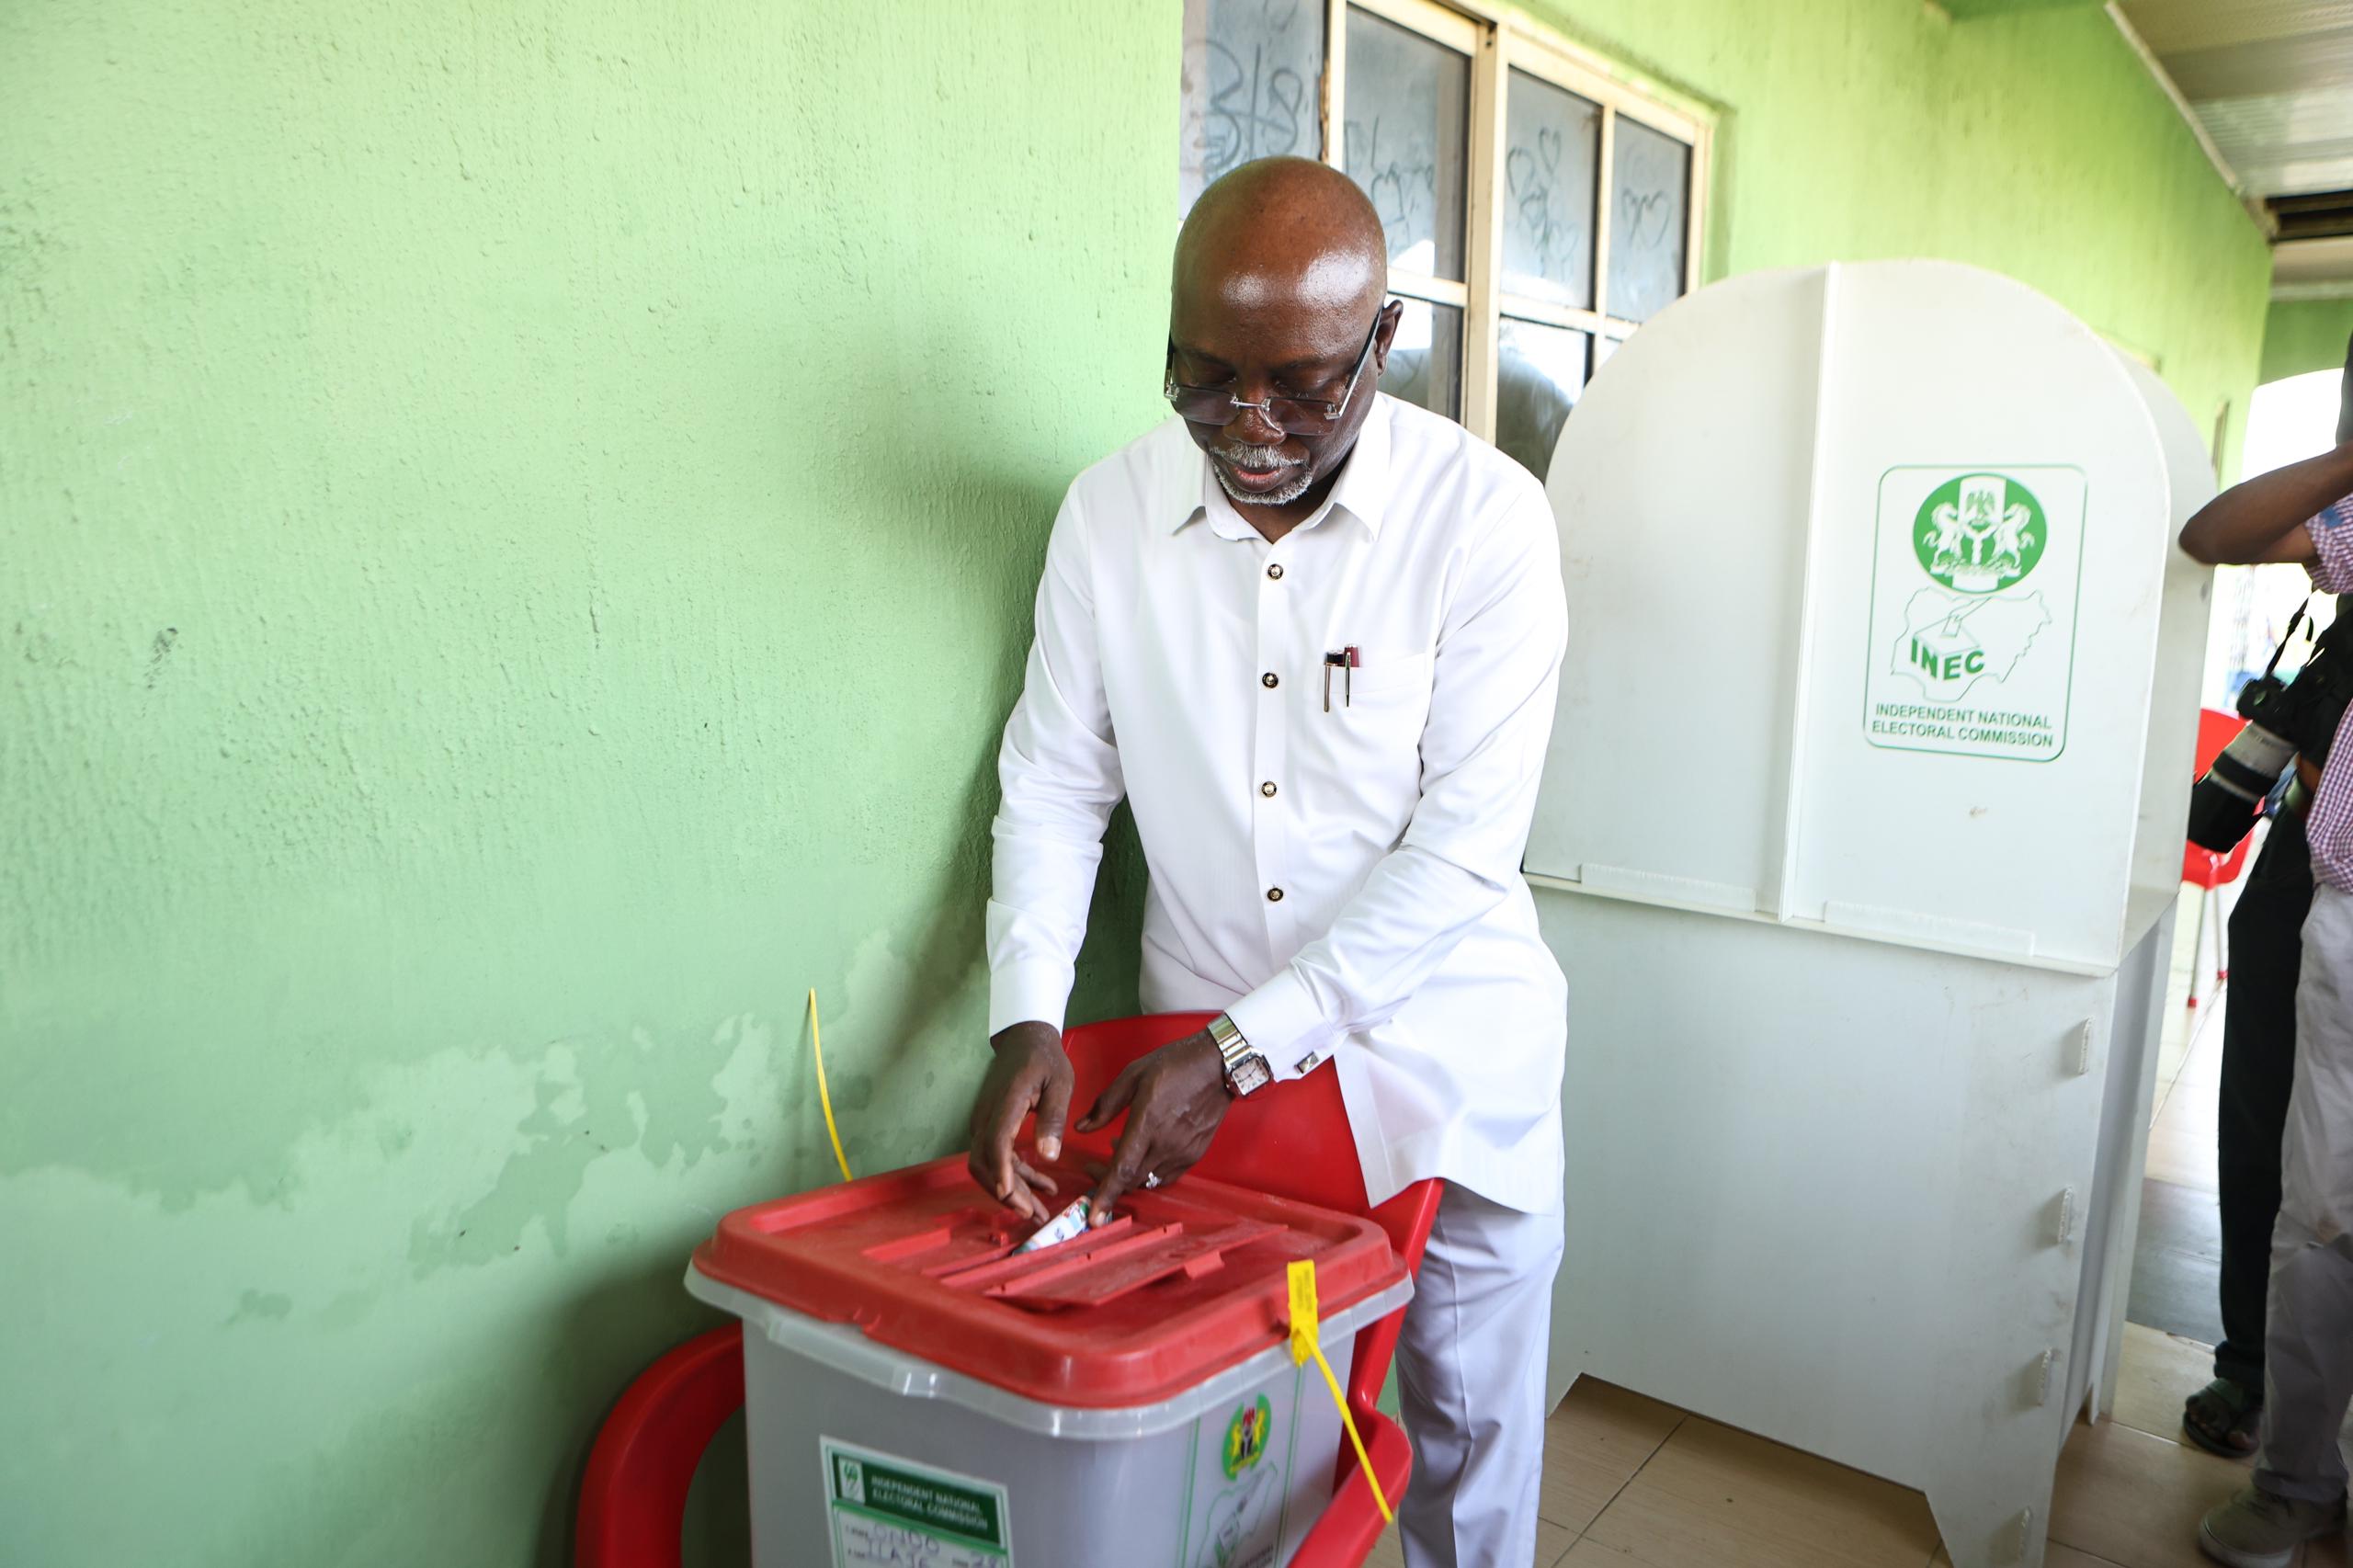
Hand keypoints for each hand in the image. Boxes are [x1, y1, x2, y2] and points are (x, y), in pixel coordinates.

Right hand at [967, 1020, 1072, 1223]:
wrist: (1024, 1039)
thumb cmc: (1045, 1060)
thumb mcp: (1060, 1083)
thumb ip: (1054, 1117)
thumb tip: (1049, 1155)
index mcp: (1006, 1103)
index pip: (995, 1142)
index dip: (1001, 1171)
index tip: (1011, 1195)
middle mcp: (987, 1117)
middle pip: (984, 1162)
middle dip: (1006, 1192)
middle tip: (1033, 1214)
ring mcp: (985, 1123)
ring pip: (988, 1166)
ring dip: (1011, 1191)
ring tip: (1039, 1210)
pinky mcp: (991, 1128)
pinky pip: (997, 1159)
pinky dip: (1017, 1177)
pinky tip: (1044, 1187)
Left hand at [1074, 1030, 1230, 1224]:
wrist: (1218, 1065)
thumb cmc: (1174, 1065)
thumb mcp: (1133, 1075)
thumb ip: (1105, 1105)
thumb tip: (1081, 1128)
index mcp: (1148, 1124)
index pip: (1123, 1170)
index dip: (1106, 1195)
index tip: (1094, 1218)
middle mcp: (1166, 1144)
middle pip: (1133, 1180)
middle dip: (1109, 1181)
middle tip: (1093, 1166)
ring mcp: (1183, 1152)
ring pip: (1149, 1179)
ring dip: (1129, 1174)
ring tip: (1119, 1149)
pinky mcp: (1194, 1154)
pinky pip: (1166, 1175)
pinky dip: (1149, 1172)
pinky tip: (1143, 1153)